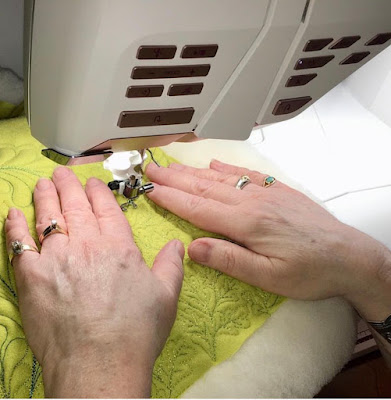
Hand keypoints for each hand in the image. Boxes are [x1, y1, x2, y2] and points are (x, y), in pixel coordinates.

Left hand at [5, 167, 183, 397]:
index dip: (98, 193)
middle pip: (76, 207)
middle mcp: (87, 245)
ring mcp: (57, 258)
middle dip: (68, 185)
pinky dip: (15, 226)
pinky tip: (14, 213)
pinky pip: (20, 244)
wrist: (100, 363)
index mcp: (119, 247)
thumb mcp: (167, 296)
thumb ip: (171, 265)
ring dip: (45, 197)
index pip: (106, 209)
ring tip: (42, 183)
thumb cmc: (137, 331)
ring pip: (48, 218)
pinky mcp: (32, 277)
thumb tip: (177, 244)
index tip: (92, 182)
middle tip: (61, 172)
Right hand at [145, 160, 390, 321]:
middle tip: (150, 169)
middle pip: (204, 187)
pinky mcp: (278, 191)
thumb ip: (229, 260)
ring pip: (221, 178)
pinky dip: (226, 168)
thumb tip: (191, 248)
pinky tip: (215, 164)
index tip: (149, 190)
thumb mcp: (268, 277)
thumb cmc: (309, 272)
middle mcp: (251, 202)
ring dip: (193, 171)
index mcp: (246, 223)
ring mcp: (265, 193)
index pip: (198, 208)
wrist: (349, 255)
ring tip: (172, 164)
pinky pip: (246, 174)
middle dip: (174, 178)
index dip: (171, 198)